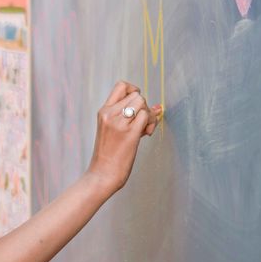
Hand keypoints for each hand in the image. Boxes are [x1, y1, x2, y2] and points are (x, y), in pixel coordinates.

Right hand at [87, 81, 162, 195]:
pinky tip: (146, 133)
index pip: (121, 86)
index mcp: (104, 112)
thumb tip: (158, 107)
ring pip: (142, 103)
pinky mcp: (129, 134)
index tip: (137, 104)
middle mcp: (110, 114)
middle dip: (144, 107)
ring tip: (145, 129)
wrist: (102, 174)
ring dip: (149, 114)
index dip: (134, 91)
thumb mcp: (113, 130)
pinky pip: (146, 116)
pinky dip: (151, 123)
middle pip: (137, 95)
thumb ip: (132, 117)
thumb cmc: (109, 155)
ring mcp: (119, 123)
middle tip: (143, 122)